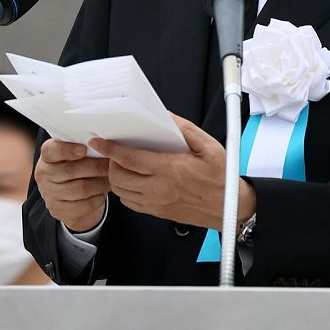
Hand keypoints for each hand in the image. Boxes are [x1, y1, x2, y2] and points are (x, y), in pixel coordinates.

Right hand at [34, 139, 109, 231]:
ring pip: (79, 189)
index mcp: (47, 157)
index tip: (84, 149)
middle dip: (95, 167)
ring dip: (99, 184)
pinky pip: (81, 206)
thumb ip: (84, 147)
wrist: (69, 195)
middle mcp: (44, 175)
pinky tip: (102, 193)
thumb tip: (104, 143)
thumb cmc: (77, 166)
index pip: (50, 151)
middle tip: (111, 164)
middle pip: (70, 170)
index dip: (66, 150)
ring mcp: (49, 194)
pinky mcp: (58, 210)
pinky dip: (96, 199)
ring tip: (110, 179)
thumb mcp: (76, 154)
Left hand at [90, 115, 255, 229]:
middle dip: (111, 162)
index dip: (111, 149)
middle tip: (114, 151)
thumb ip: (186, 129)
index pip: (130, 159)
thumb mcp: (209, 147)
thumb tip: (166, 116)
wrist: (229, 208)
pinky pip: (130, 203)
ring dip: (116, 176)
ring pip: (121, 191)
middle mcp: (159, 188)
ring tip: (121, 165)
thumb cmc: (221, 178)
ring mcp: (156, 203)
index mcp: (170, 169)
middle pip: (119, 176)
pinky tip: (133, 180)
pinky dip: (125, 191)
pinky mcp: (157, 212)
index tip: (100, 142)